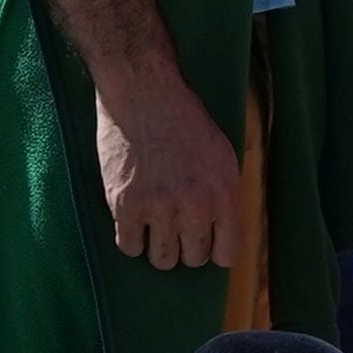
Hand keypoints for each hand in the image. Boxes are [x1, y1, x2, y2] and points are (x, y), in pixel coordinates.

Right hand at [94, 57, 244, 272]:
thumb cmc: (185, 121)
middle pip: (194, 259)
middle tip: (176, 223)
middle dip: (187, 245)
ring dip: (159, 246)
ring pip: (162, 260)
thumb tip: (222, 238)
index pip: (227, 255)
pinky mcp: (125, 205)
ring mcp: (158, 207)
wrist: (144, 92)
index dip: (216, 249)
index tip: (206, 240)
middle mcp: (195, 205)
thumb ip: (225, 197)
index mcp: (224, 193)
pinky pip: (129, 247)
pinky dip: (131, 237)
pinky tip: (134, 217)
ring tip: (156, 222)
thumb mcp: (222, 156)